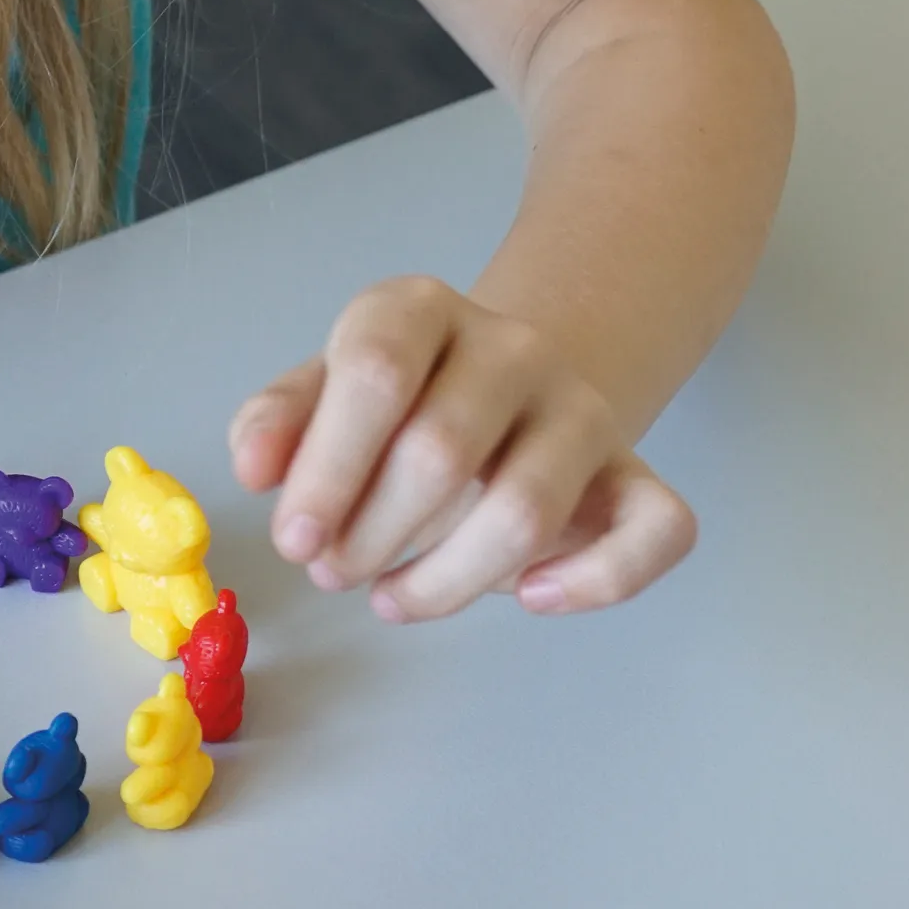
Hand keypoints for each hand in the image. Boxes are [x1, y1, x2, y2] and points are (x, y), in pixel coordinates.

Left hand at [227, 276, 697, 621]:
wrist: (507, 381)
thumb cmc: (396, 396)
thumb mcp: (323, 389)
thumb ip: (278, 421)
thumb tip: (253, 470)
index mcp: (419, 308)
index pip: (376, 373)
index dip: (326, 470)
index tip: (292, 541)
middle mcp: (512, 346)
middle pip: (440, 452)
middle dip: (371, 534)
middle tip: (331, 573)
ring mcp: (582, 407)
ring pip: (526, 509)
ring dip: (447, 579)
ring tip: (389, 598)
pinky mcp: (637, 472)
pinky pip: (655, 531)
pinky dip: (594, 581)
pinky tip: (528, 600)